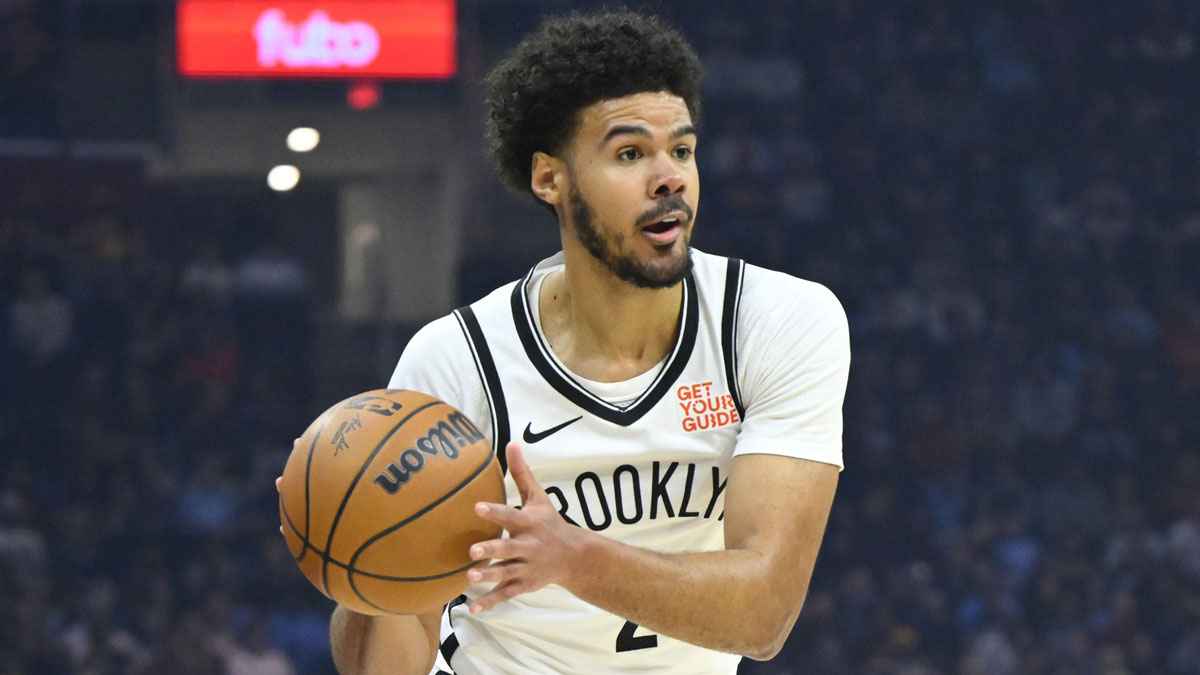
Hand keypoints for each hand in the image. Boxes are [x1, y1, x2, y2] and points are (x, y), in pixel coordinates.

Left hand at [464, 442, 585, 612]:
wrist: (574, 556)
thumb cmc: (549, 522)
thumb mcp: (538, 497)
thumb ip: (521, 473)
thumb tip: (510, 443)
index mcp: (529, 523)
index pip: (510, 515)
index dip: (494, 512)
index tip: (477, 507)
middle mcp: (528, 546)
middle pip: (508, 548)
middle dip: (492, 550)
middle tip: (472, 550)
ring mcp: (526, 567)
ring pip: (505, 573)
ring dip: (488, 576)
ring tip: (469, 577)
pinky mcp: (524, 584)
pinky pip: (506, 594)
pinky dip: (490, 602)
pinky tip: (473, 607)